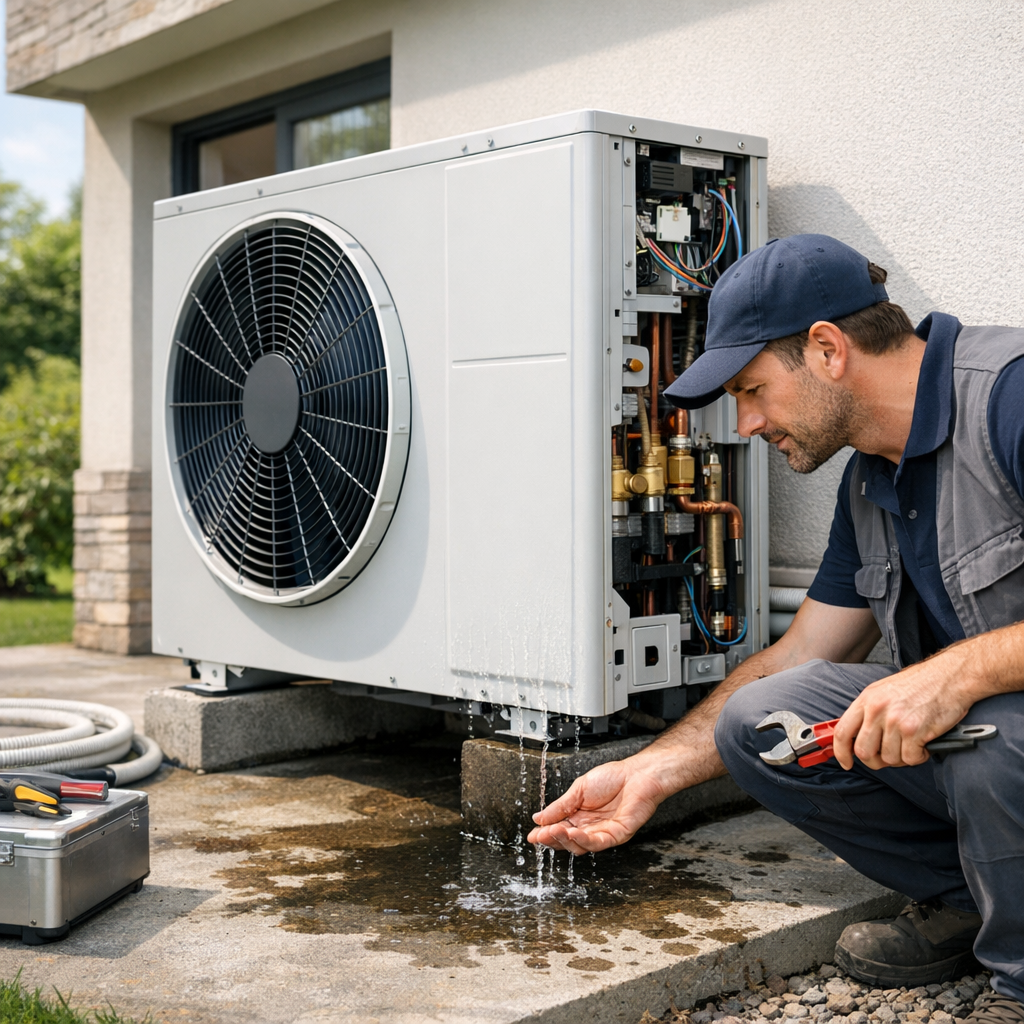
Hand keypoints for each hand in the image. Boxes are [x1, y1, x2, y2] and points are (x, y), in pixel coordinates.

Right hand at [526, 759, 664, 853]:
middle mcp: (590, 827)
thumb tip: (539, 818)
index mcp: (580, 816)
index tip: (533, 835)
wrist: (637, 773)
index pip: (559, 829)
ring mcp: (604, 833)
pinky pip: (599, 842)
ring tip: (554, 831)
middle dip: (553, 839)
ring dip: (566, 840)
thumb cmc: (613, 777)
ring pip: (581, 845)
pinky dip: (584, 840)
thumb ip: (560, 806)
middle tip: (541, 834)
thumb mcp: (579, 789)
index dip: (546, 833)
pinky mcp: (617, 835)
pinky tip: (573, 833)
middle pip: (568, 841)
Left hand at [832, 656, 971, 769]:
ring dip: (902, 757)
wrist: (950, 676)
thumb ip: (868, 711)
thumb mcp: (884, 690)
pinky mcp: (914, 731)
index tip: (846, 763)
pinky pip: (910, 759)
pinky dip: (919, 757)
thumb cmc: (921, 684)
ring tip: (912, 743)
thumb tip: (856, 736)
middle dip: (876, 761)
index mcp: (866, 699)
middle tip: (889, 756)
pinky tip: (924, 744)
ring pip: (889, 758)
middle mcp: (877, 710)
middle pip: (864, 752)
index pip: (842, 732)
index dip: (840, 752)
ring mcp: (895, 721)